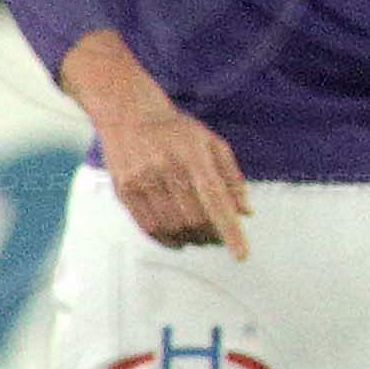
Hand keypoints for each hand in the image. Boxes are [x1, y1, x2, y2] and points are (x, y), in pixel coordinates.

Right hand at [65, 44, 248, 257]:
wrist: (128, 113)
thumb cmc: (176, 130)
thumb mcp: (212, 143)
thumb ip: (232, 178)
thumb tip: (245, 213)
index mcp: (193, 156)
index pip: (216, 201)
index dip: (230, 231)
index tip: (241, 255)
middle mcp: (166, 169)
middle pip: (195, 219)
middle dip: (211, 235)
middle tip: (216, 236)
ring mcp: (142, 180)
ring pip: (172, 227)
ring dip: (190, 238)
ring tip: (198, 235)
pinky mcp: (124, 190)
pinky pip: (149, 227)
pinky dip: (167, 239)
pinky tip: (177, 236)